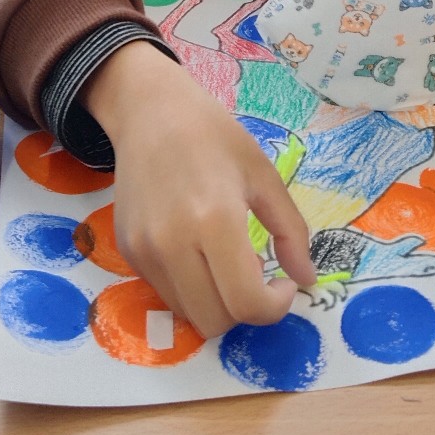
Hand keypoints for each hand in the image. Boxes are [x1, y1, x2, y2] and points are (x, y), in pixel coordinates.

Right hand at [80, 41, 316, 337]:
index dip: (273, 307)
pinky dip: (191, 288)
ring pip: (188, 315)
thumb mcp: (263, 175)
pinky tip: (198, 251)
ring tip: (226, 260)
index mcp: (214, 220)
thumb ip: (290, 231)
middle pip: (215, 321)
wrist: (150, 112)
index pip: (245, 302)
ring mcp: (144, 251)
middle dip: (245, 309)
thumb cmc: (214, 136)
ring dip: (217, 302)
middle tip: (256, 272)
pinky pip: (166, 294)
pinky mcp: (127, 252)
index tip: (283, 284)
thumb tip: (307, 279)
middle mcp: (172, 243)